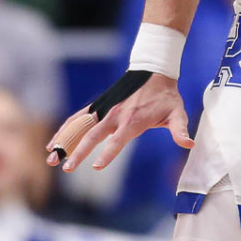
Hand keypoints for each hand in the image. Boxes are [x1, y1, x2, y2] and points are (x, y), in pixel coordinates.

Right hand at [46, 71, 193, 172]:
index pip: (118, 140)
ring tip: (51, 158)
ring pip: (79, 128)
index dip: (108, 153)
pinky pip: (77, 119)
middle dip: (78, 152)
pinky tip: (52, 143)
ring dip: (64, 142)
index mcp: (133, 121)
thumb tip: (189, 145)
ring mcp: (104, 110)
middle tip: (67, 168)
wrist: (154, 72)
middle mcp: (114, 116)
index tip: (97, 166)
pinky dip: (64, 130)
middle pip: (92, 136)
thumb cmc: (166, 97)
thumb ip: (180, 130)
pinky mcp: (98, 106)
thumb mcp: (177, 113)